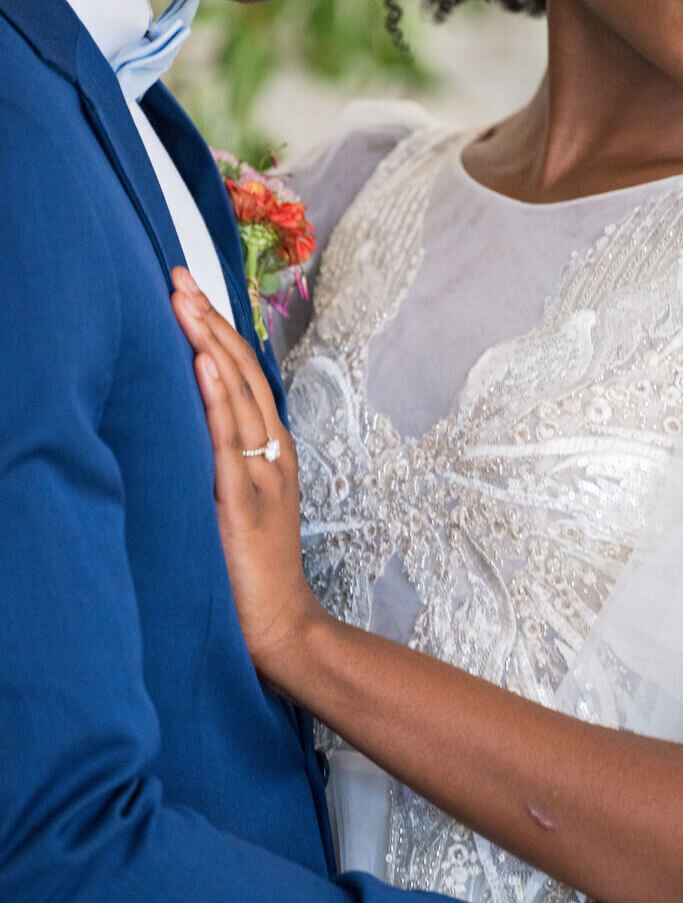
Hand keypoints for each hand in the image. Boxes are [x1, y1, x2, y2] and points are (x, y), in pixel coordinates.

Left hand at [171, 268, 321, 685]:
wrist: (284, 627)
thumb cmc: (254, 573)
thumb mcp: (239, 504)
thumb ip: (223, 464)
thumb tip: (191, 424)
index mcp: (270, 450)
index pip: (242, 374)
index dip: (217, 329)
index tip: (188, 290)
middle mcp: (271, 453)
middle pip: (242, 371)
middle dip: (209, 320)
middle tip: (178, 275)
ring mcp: (262, 475)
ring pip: (238, 394)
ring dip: (210, 343)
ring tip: (185, 300)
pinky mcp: (246, 502)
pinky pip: (230, 440)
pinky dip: (219, 398)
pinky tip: (205, 362)